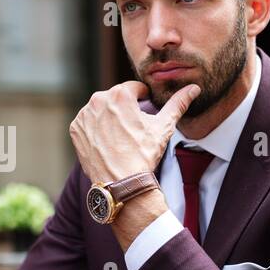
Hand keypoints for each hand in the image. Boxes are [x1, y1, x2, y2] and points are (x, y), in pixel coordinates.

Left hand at [69, 81, 200, 185]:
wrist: (121, 181)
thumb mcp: (163, 127)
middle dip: (125, 109)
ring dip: (109, 117)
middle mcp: (98, 99)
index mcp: (120, 94)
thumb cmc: (143, 154)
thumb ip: (178, 104)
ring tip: (120, 137)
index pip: (134, 88)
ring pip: (101, 109)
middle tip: (132, 130)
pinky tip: (106, 142)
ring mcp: (84, 114)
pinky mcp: (75, 128)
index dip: (142, 100)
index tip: (144, 115)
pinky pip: (87, 122)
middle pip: (116, 98)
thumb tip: (193, 88)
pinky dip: (95, 129)